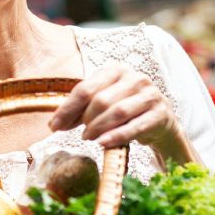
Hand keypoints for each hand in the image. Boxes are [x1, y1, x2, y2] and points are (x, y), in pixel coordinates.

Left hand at [49, 64, 199, 163]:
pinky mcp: (160, 114)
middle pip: (100, 100)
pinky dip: (116, 136)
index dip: (67, 109)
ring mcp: (150, 95)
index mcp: (116, 71)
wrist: (160, 122)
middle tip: (80, 134)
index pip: (85, 88)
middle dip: (85, 120)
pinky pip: (134, 126)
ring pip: (117, 112)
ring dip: (98, 128)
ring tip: (89, 138)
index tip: (53, 126)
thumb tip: (54, 123)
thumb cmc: (126, 111)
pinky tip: (103, 144)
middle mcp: (135, 78)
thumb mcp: (103, 105)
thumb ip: (80, 110)